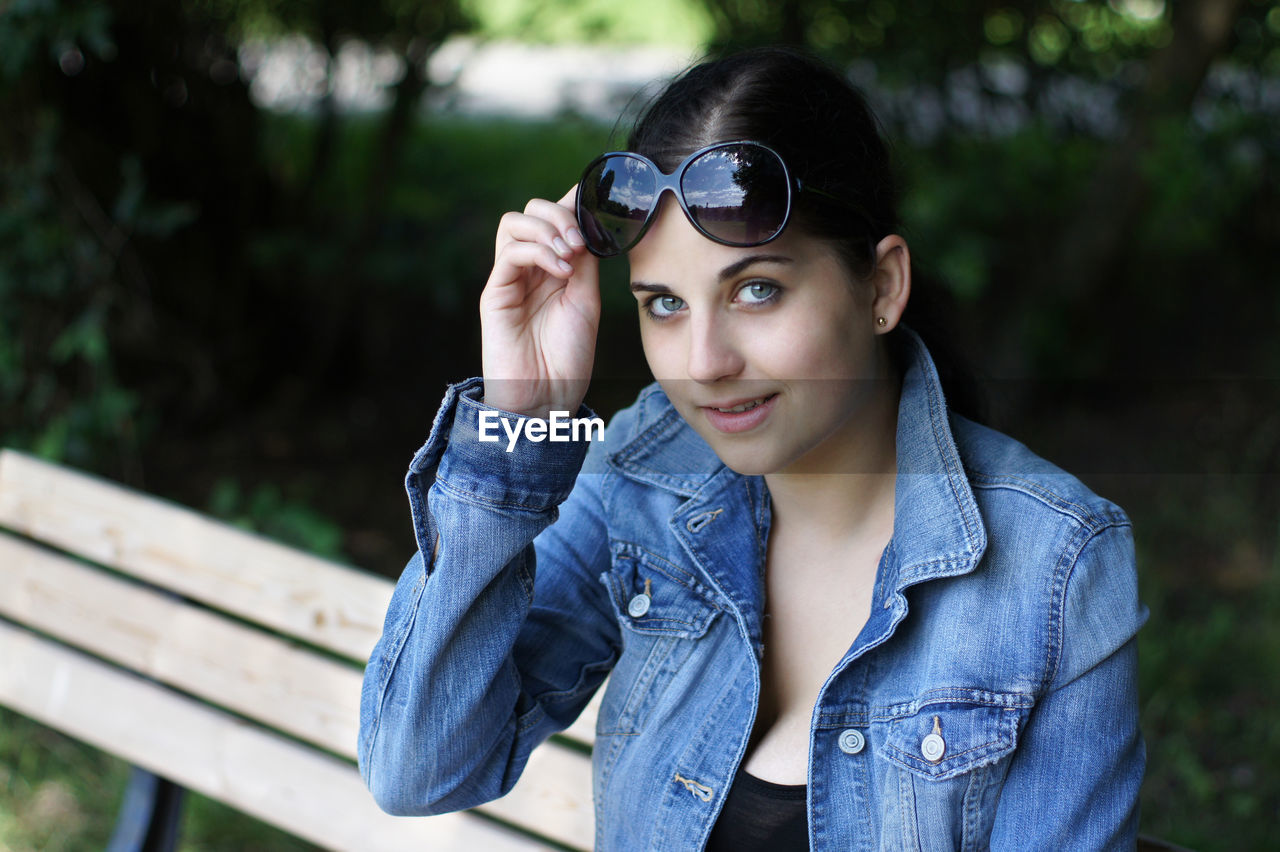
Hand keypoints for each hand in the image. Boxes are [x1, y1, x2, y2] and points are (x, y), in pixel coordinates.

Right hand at [479, 186, 599, 417]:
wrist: (546, 399)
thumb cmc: (568, 357)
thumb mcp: (586, 299)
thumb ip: (585, 262)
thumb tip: (587, 223)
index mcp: (552, 268)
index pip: (554, 218)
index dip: (573, 204)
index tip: (598, 203)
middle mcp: (528, 269)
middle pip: (531, 211)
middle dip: (560, 214)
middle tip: (581, 240)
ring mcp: (509, 279)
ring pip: (514, 223)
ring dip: (547, 228)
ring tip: (570, 253)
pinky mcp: (494, 294)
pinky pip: (510, 252)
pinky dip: (538, 251)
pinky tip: (561, 271)